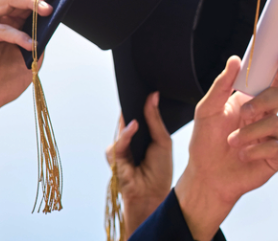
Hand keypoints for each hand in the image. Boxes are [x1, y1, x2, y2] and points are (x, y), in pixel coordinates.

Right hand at [106, 92, 172, 237]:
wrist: (153, 194)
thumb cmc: (160, 169)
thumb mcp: (162, 140)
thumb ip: (155, 119)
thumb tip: (153, 95)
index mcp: (141, 134)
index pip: (138, 113)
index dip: (139, 99)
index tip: (144, 83)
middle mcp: (129, 139)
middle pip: (128, 117)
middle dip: (132, 103)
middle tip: (138, 86)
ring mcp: (120, 148)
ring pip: (122, 127)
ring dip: (129, 116)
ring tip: (137, 99)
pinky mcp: (115, 158)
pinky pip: (119, 142)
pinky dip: (126, 135)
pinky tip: (134, 126)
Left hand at [174, 54, 277, 239]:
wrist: (206, 176)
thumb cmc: (206, 142)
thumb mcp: (207, 110)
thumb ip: (222, 85)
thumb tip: (235, 59)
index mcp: (251, 101)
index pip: (271, 80)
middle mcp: (264, 115)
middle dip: (263, 101)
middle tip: (245, 112)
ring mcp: (272, 135)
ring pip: (276, 123)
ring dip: (251, 132)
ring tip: (232, 142)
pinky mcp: (276, 156)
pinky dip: (258, 150)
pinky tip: (243, 156)